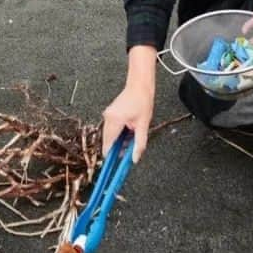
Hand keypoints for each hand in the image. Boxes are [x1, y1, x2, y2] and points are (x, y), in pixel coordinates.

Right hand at [102, 45, 155, 160]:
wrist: (139, 85)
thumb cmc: (142, 100)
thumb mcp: (144, 124)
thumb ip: (139, 144)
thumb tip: (135, 158)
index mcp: (115, 121)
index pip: (108, 145)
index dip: (110, 157)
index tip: (113, 167)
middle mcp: (108, 118)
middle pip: (107, 141)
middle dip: (117, 149)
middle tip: (128, 151)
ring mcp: (108, 115)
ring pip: (109, 136)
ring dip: (119, 141)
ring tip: (132, 135)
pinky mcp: (110, 114)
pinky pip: (111, 129)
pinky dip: (118, 134)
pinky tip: (129, 131)